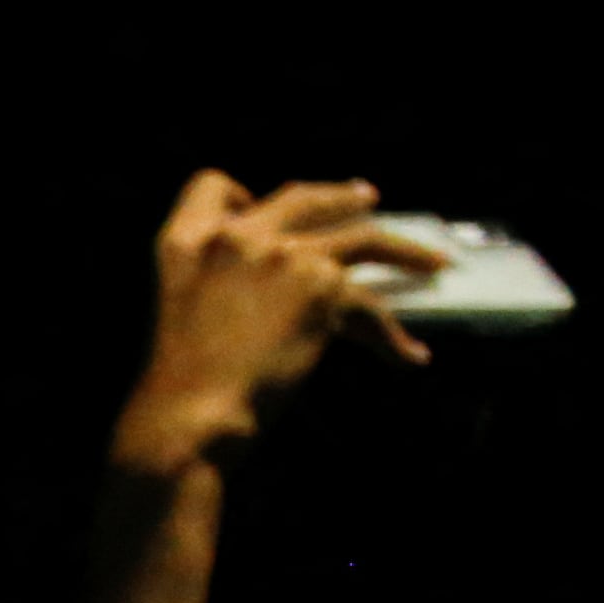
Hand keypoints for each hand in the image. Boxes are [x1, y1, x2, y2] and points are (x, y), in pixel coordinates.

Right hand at [110, 170, 433, 472]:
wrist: (191, 417)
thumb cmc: (178, 382)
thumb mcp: (178, 306)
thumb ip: (214, 275)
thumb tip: (281, 275)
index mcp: (187, 241)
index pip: (211, 185)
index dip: (238, 194)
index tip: (257, 205)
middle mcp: (236, 235)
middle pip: (301, 197)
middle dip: (339, 197)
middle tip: (366, 200)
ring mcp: (283, 255)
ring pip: (362, 237)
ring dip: (401, 249)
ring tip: (426, 259)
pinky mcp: (323, 284)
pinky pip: (372, 308)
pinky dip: (392, 339)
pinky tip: (410, 357)